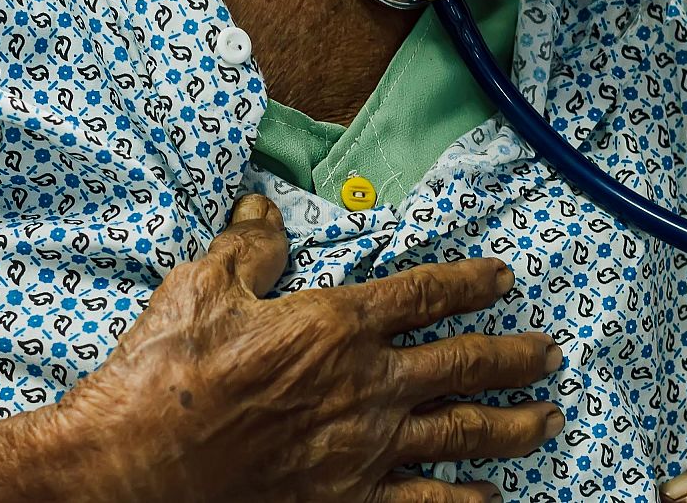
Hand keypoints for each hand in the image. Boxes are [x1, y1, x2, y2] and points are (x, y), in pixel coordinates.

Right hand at [35, 194, 564, 502]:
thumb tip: (264, 212)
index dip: (471, 283)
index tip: (504, 279)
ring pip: (465, 435)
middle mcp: (367, 386)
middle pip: (466, 364)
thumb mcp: (204, 286)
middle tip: (551, 352)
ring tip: (549, 419)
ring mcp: (364, 451)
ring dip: (514, 426)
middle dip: (517, 356)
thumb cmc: (167, 370)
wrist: (135, 466)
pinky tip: (491, 501)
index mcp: (336, 325)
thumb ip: (249, 247)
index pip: (425, 294)